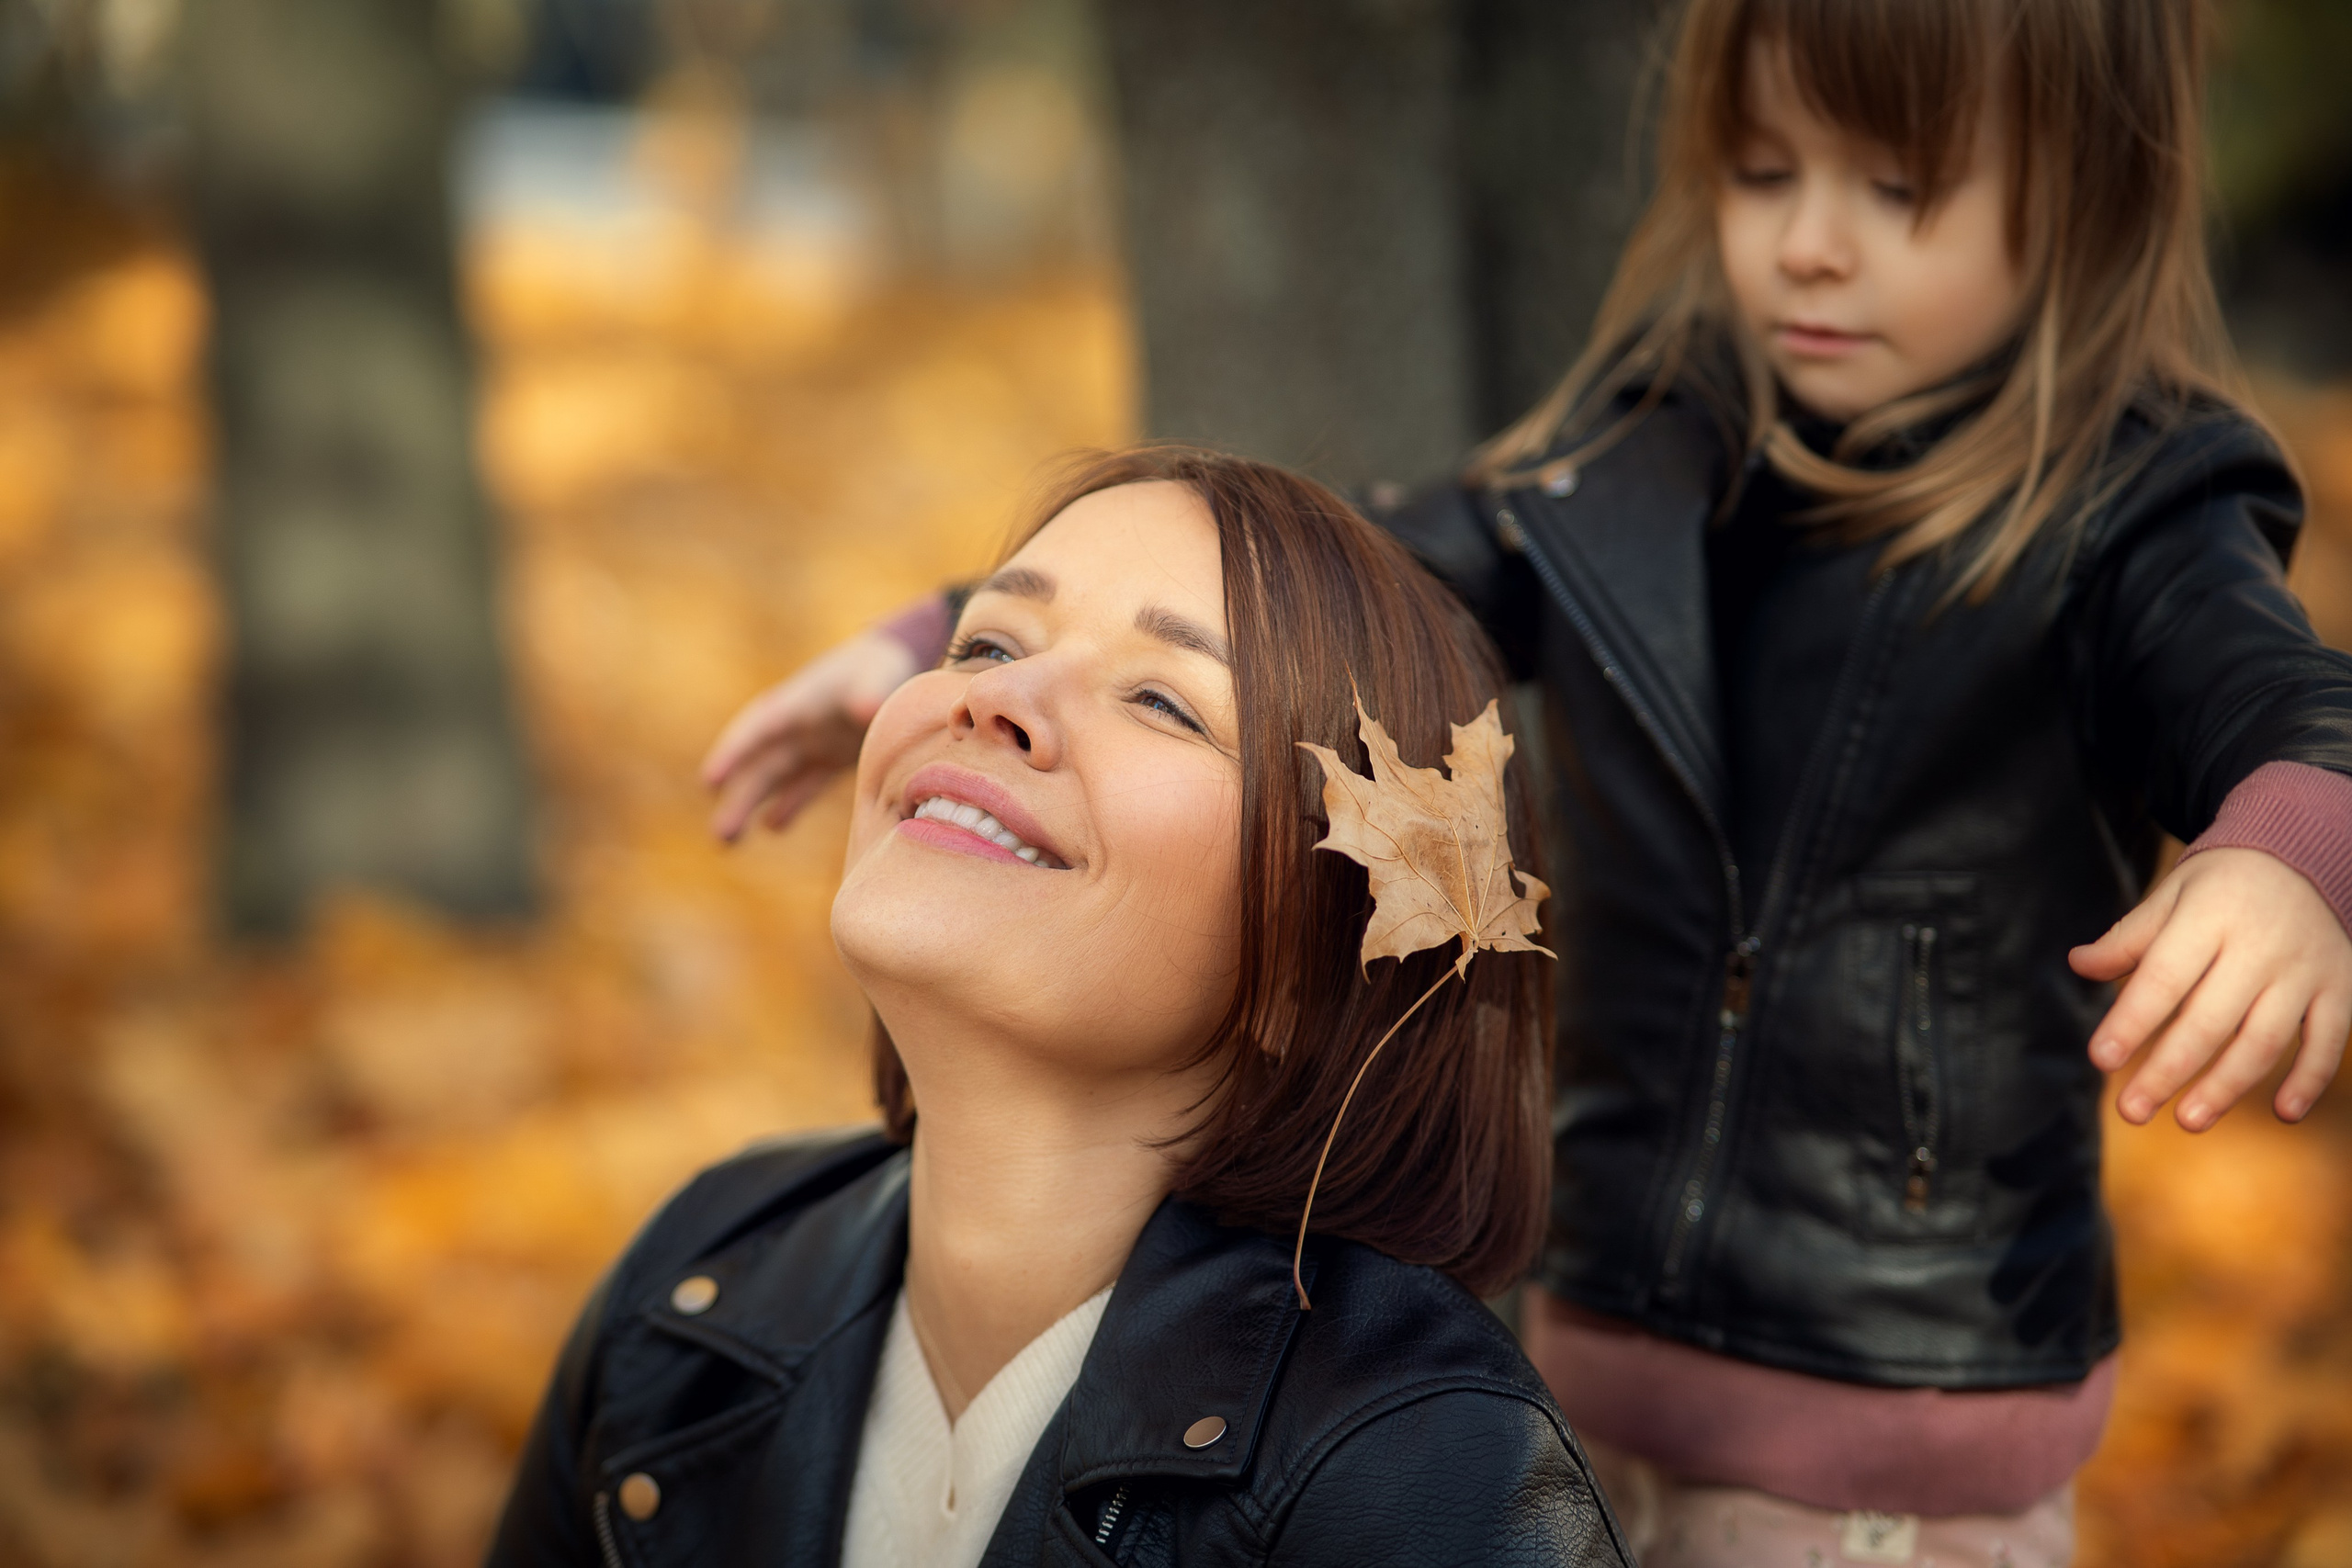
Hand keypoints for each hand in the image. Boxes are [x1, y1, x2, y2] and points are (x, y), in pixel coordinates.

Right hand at [700, 630, 919, 839]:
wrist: (897, 661)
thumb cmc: (882, 664)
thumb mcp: (877, 676)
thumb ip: (869, 694)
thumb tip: (865, 710)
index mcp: (799, 702)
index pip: (759, 729)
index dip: (734, 753)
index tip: (709, 781)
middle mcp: (797, 725)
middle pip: (760, 765)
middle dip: (738, 798)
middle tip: (720, 836)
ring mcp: (812, 742)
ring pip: (774, 779)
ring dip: (751, 806)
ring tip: (728, 841)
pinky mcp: (831, 757)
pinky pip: (804, 784)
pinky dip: (789, 803)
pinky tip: (773, 827)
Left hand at [2070, 847, 2351, 1128]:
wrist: (2305, 853)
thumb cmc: (2221, 885)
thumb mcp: (2171, 895)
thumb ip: (2129, 937)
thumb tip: (2078, 965)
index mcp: (2208, 917)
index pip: (2163, 978)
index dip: (2131, 1022)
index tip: (2100, 1060)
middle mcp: (2260, 945)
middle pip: (2209, 1020)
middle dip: (2167, 1070)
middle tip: (2131, 1110)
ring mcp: (2305, 968)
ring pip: (2265, 1039)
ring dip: (2227, 1086)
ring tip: (2188, 1119)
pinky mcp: (2341, 985)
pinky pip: (2329, 1039)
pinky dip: (2310, 1078)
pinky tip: (2283, 1112)